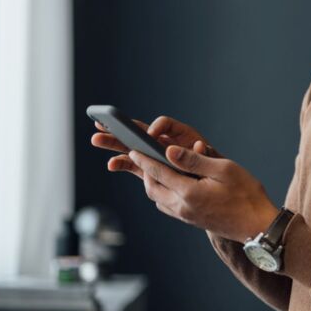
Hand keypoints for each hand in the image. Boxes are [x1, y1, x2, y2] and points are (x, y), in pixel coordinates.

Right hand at [90, 115, 222, 175]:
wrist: (214, 188)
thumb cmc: (213, 171)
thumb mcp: (211, 159)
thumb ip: (202, 154)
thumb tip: (197, 146)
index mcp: (180, 135)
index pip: (165, 125)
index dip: (157, 127)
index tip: (151, 134)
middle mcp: (165, 142)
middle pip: (140, 132)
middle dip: (122, 128)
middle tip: (103, 123)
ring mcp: (156, 156)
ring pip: (132, 147)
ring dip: (115, 143)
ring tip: (96, 139)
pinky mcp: (150, 169)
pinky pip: (133, 165)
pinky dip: (122, 164)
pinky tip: (110, 165)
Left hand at [125, 145, 277, 242]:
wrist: (258, 226)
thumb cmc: (246, 195)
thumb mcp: (224, 170)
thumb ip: (195, 160)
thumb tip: (170, 151)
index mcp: (188, 192)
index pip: (158, 172)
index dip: (144, 159)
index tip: (134, 149)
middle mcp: (182, 206)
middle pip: (152, 188)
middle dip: (145, 172)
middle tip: (143, 158)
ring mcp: (186, 216)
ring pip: (158, 199)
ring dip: (153, 184)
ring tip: (156, 171)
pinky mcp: (191, 221)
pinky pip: (168, 206)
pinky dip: (163, 194)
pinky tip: (172, 187)